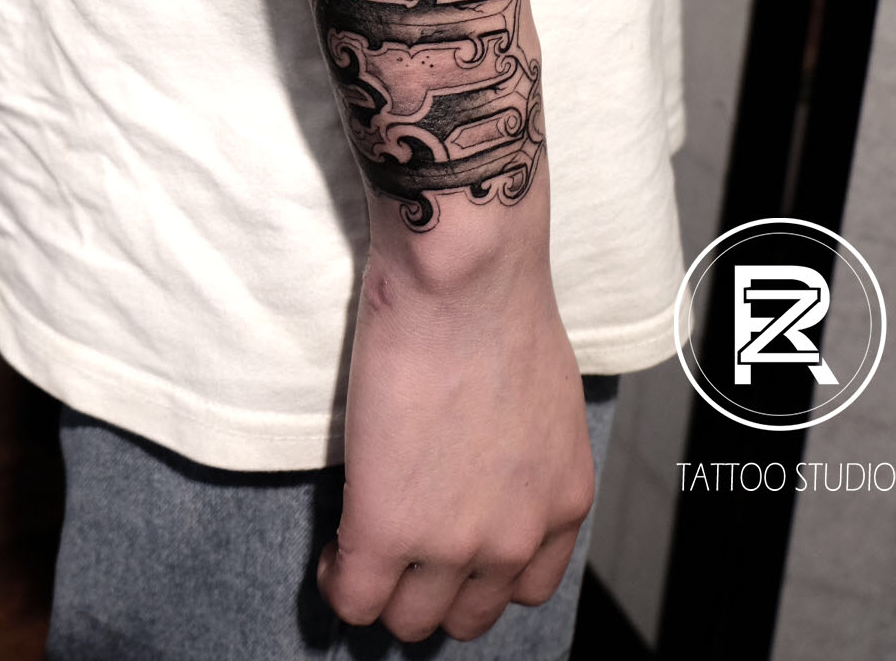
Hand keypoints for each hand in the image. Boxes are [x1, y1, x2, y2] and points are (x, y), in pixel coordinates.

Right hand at [317, 233, 594, 643]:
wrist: (464, 278)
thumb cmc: (500, 304)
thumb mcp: (544, 400)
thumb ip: (525, 456)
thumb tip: (487, 464)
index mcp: (562, 501)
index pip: (521, 587)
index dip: (476, 570)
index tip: (446, 542)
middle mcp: (516, 537)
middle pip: (463, 614)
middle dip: (429, 587)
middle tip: (399, 543)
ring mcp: (454, 542)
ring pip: (408, 617)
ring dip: (383, 588)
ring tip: (361, 543)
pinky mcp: (388, 528)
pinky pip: (353, 596)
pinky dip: (338, 579)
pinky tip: (333, 547)